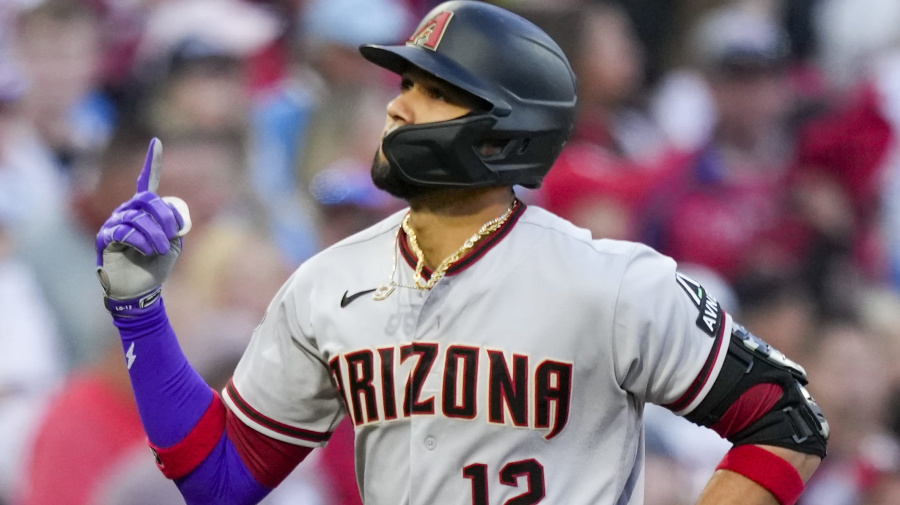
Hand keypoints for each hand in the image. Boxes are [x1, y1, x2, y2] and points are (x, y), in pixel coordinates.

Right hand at [96, 138, 191, 312]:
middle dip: (165, 217)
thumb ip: (176, 222)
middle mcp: (126, 211)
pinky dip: (141, 242)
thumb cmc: (157, 265)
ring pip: (138, 218)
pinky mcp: (105, 239)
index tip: (156, 142)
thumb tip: (173, 212)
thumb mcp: (175, 241)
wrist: (142, 289)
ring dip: (156, 236)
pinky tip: (145, 251)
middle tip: (172, 235)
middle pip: (147, 199)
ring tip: (160, 250)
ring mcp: (113, 224)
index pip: (146, 182)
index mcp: (144, 210)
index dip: (151, 162)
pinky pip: (125, 231)